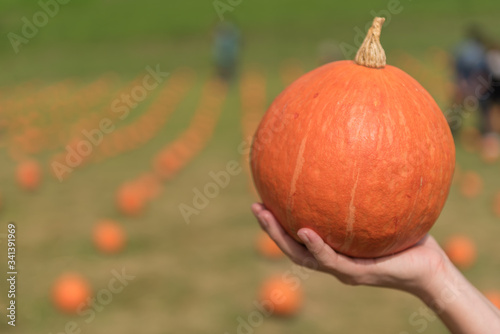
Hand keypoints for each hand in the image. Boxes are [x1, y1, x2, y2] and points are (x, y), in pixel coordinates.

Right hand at [251, 203, 450, 294]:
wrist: (430, 266)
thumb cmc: (408, 234)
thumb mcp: (386, 207)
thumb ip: (371, 190)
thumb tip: (364, 150)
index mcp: (333, 246)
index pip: (298, 234)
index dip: (279, 220)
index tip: (264, 197)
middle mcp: (332, 259)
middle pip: (292, 246)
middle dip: (270, 228)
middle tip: (254, 206)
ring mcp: (342, 268)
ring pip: (302, 256)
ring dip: (280, 237)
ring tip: (265, 216)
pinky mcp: (357, 273)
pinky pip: (332, 260)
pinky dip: (316, 247)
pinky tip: (305, 231)